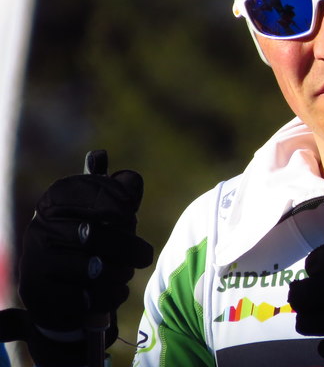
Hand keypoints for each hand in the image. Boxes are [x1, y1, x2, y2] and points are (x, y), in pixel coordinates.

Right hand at [0, 150, 152, 366]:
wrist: (56, 284)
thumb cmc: (90, 237)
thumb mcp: (105, 209)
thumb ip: (119, 189)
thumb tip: (115, 168)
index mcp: (56, 199)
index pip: (94, 196)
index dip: (121, 208)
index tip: (131, 218)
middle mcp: (41, 227)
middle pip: (96, 235)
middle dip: (128, 247)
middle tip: (144, 255)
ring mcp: (37, 261)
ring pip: (91, 269)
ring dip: (120, 273)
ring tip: (127, 273)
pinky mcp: (40, 294)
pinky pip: (84, 298)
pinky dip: (110, 296)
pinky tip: (117, 291)